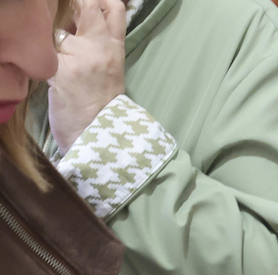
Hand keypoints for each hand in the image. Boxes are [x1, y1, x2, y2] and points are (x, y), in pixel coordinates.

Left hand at [47, 0, 126, 151]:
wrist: (101, 136)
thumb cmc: (102, 105)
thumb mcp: (110, 68)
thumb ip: (97, 43)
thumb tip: (74, 23)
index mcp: (115, 48)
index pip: (112, 6)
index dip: (98, 0)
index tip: (86, 5)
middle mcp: (100, 47)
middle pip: (87, 4)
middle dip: (75, 4)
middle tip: (68, 18)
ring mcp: (81, 56)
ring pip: (59, 27)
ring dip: (53, 35)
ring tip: (59, 55)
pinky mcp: (60, 69)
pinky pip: (44, 51)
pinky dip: (41, 56)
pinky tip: (49, 71)